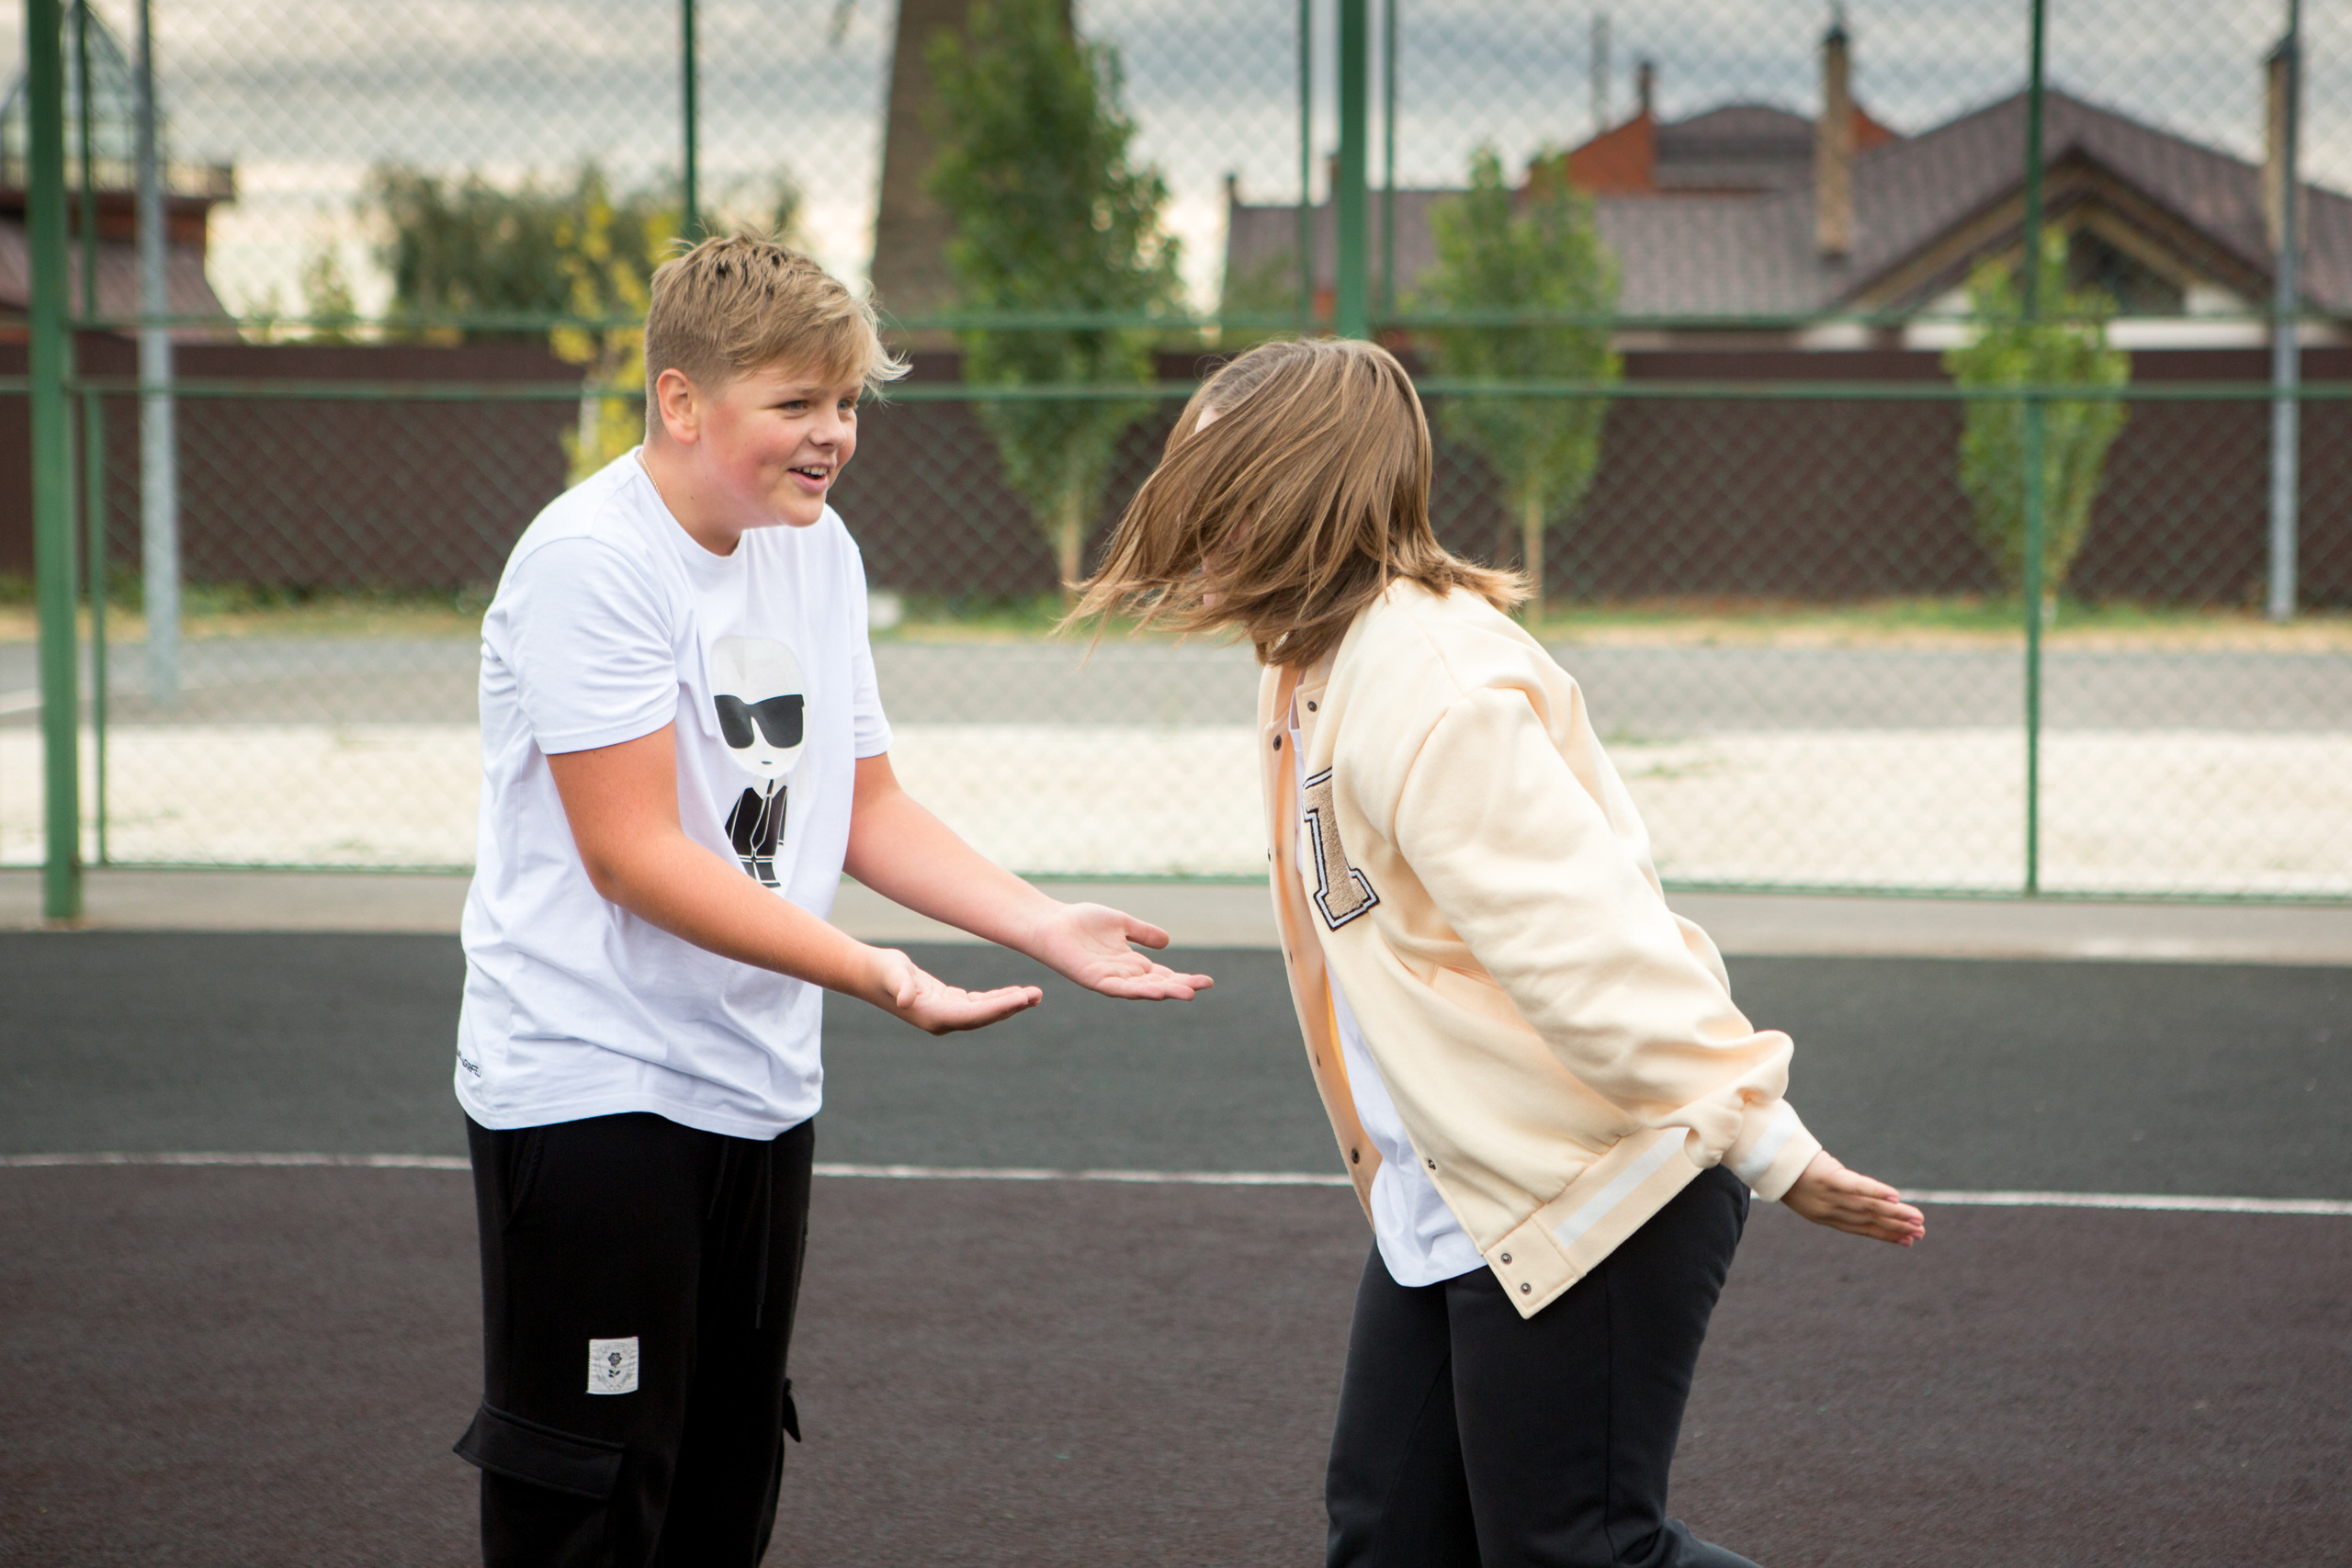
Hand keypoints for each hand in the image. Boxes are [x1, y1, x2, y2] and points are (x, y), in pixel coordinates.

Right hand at [867, 947, 1042, 1034]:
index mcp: (934, 1017)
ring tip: (1034, 995)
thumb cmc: (882, 971)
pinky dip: (997, 999)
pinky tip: (1015, 994)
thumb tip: (904, 1000)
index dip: (999, 1007)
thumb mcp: (892, 974)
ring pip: (985, 1011)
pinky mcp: (948, 1003)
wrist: (870, 974)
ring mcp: (946, 1014)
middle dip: (1012, 1006)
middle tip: (1037, 995)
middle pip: (985, 1016)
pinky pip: (978, 1004)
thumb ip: (900, 986)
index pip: (974, 1014)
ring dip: (1009, 1003)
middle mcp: (943, 1020)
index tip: (1021, 999)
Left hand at [1026, 902, 1214, 1000]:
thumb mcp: (1121, 924)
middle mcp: (1124, 975)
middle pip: (1158, 984)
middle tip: (1203, 987)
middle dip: (1180, 986)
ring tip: (1187, 993)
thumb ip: (1143, 933)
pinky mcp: (1095, 980)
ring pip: (1142, 990)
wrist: (1051, 924)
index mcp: (1132, 964)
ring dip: (1164, 992)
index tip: (1207, 981)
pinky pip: (1119, 988)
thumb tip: (1167, 942)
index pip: (1164, 975)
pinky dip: (1137, 991)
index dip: (1184, 978)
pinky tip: (1154, 991)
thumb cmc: (1082, 922)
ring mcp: (1110, 979)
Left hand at [1783, 1150, 1925, 1246]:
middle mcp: (1828, 1210)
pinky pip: (1855, 1187)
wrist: (1769, 1157)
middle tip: (1921, 1233)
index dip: (1886, 1236)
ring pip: (1867, 1207)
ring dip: (1895, 1213)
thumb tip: (1865, 1203)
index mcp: (1824, 1216)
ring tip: (1916, 1219)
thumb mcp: (1813, 1192)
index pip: (1861, 1229)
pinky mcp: (1828, 1177)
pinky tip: (1895, 1196)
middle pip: (1868, 1219)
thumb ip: (1838, 1200)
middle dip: (1896, 1227)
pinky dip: (1876, 1192)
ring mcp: (1828, 1195)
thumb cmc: (1793, 1172)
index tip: (1909, 1241)